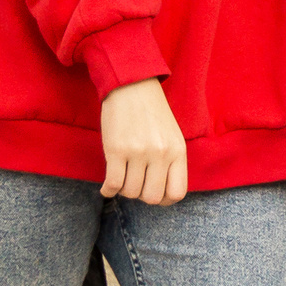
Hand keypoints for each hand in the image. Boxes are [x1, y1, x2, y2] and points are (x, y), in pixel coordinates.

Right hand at [100, 79, 188, 204]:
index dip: (165, 200)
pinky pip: (112, 184)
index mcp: (178, 151)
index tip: (154, 194)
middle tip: (136, 184)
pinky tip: (108, 186)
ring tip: (122, 177)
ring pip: (131, 192)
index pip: (178, 192)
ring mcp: (139, 152)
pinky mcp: (116, 149)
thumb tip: (162, 196)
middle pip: (152, 198)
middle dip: (142, 196)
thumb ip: (170, 163)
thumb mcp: (171, 137)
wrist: (131, 86)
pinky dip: (108, 190)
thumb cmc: (152, 114)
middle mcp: (161, 153)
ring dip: (124, 190)